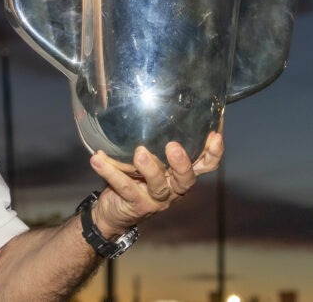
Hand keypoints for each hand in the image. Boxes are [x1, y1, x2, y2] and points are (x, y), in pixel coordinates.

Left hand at [88, 132, 223, 236]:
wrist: (114, 212)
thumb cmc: (135, 177)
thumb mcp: (149, 159)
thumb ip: (154, 140)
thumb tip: (148, 99)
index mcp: (179, 175)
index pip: (205, 165)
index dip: (213, 153)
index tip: (215, 135)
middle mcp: (173, 189)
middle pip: (186, 179)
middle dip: (182, 163)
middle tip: (173, 146)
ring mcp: (155, 200)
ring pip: (158, 185)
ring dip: (149, 168)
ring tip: (139, 152)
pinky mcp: (136, 206)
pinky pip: (124, 187)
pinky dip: (110, 171)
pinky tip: (97, 158)